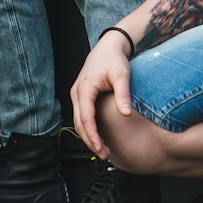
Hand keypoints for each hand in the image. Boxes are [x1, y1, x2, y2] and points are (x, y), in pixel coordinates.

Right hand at [70, 35, 133, 158]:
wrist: (108, 46)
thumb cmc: (114, 59)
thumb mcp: (122, 75)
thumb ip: (123, 95)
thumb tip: (126, 114)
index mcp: (85, 88)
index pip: (86, 118)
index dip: (93, 135)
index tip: (101, 148)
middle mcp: (76, 92)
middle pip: (79, 123)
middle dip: (90, 141)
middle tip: (104, 155)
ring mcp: (77, 94)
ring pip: (78, 121)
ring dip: (88, 136)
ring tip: (102, 150)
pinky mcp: (81, 95)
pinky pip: (81, 116)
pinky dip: (88, 128)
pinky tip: (98, 137)